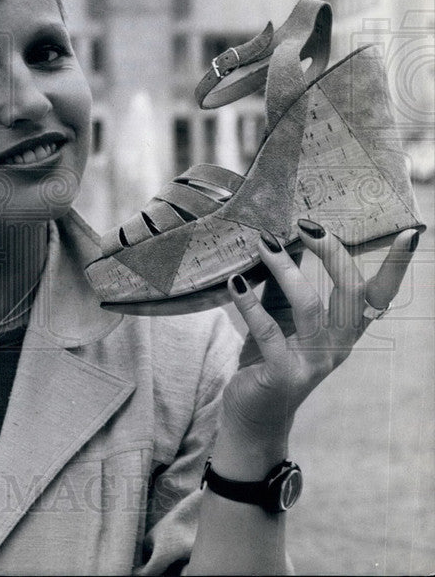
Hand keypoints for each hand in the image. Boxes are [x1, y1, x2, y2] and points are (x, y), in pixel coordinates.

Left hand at [221, 221, 419, 444]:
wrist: (251, 419)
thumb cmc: (266, 362)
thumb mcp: (282, 321)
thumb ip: (286, 289)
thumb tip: (280, 240)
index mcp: (345, 333)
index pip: (379, 296)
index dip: (395, 267)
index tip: (409, 234)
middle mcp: (337, 347)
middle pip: (351, 294)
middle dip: (333, 254)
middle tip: (306, 225)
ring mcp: (312, 362)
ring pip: (309, 306)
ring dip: (285, 270)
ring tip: (263, 243)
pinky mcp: (283, 374)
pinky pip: (269, 331)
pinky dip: (249, 304)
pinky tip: (235, 282)